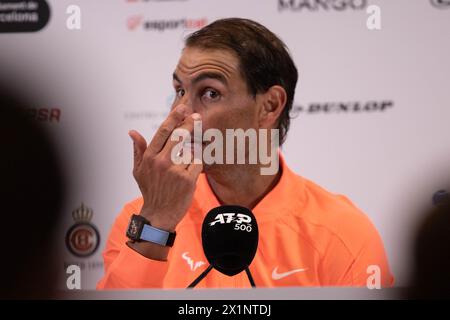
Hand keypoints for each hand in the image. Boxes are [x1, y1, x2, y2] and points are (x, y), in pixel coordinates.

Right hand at [128, 104, 202, 231]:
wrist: (159, 215)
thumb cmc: (150, 191)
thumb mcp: (138, 171)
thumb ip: (138, 150)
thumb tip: (132, 132)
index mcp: (149, 157)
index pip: (163, 131)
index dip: (174, 117)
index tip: (182, 107)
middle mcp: (162, 162)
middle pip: (179, 135)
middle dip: (190, 123)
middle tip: (197, 116)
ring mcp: (176, 171)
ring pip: (190, 149)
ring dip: (193, 150)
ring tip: (188, 159)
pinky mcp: (188, 180)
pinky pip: (198, 162)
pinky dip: (198, 163)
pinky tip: (192, 169)